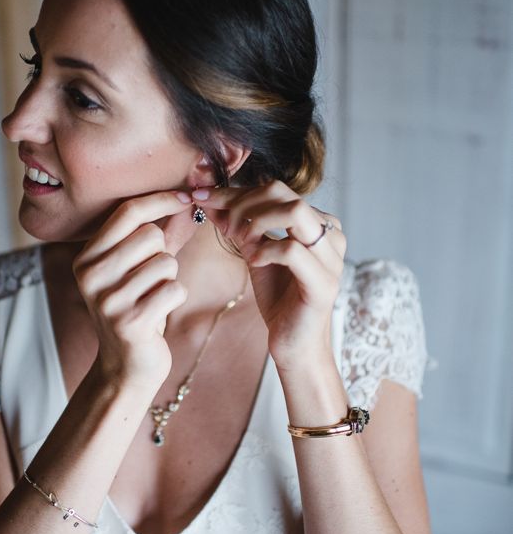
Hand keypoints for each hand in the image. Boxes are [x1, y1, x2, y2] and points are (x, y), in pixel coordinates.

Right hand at [73, 190, 197, 390]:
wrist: (125, 366)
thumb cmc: (135, 310)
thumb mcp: (134, 270)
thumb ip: (155, 236)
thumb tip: (185, 199)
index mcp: (87, 257)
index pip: (127, 212)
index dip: (160, 200)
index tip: (184, 198)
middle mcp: (91, 275)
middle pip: (151, 235)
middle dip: (164, 254)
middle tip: (151, 280)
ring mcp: (108, 299)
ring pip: (167, 263)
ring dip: (170, 280)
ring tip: (152, 299)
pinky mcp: (130, 321)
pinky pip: (175, 289)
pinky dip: (176, 299)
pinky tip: (159, 314)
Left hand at [192, 181, 346, 373]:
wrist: (293, 343)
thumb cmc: (278, 298)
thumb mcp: (254, 253)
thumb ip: (238, 225)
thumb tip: (207, 199)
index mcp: (318, 223)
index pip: (277, 190)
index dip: (236, 191)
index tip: (202, 196)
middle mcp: (331, 235)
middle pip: (286, 194)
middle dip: (243, 203)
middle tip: (223, 225)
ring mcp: (331, 258)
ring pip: (295, 212)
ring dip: (257, 221)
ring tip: (240, 241)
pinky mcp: (323, 283)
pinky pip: (292, 251)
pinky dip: (265, 251)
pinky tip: (253, 262)